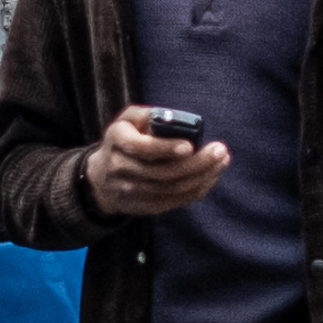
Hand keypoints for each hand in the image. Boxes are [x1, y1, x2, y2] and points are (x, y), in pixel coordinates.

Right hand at [81, 110, 223, 218]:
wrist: (101, 177)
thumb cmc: (124, 139)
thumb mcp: (128, 119)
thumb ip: (149, 115)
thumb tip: (177, 120)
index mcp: (117, 140)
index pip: (141, 147)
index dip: (165, 148)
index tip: (190, 146)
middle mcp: (120, 168)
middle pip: (162, 172)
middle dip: (196, 163)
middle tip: (220, 151)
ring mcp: (130, 191)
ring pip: (171, 189)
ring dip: (201, 177)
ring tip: (221, 162)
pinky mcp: (142, 207)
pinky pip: (173, 202)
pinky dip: (196, 190)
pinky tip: (210, 177)